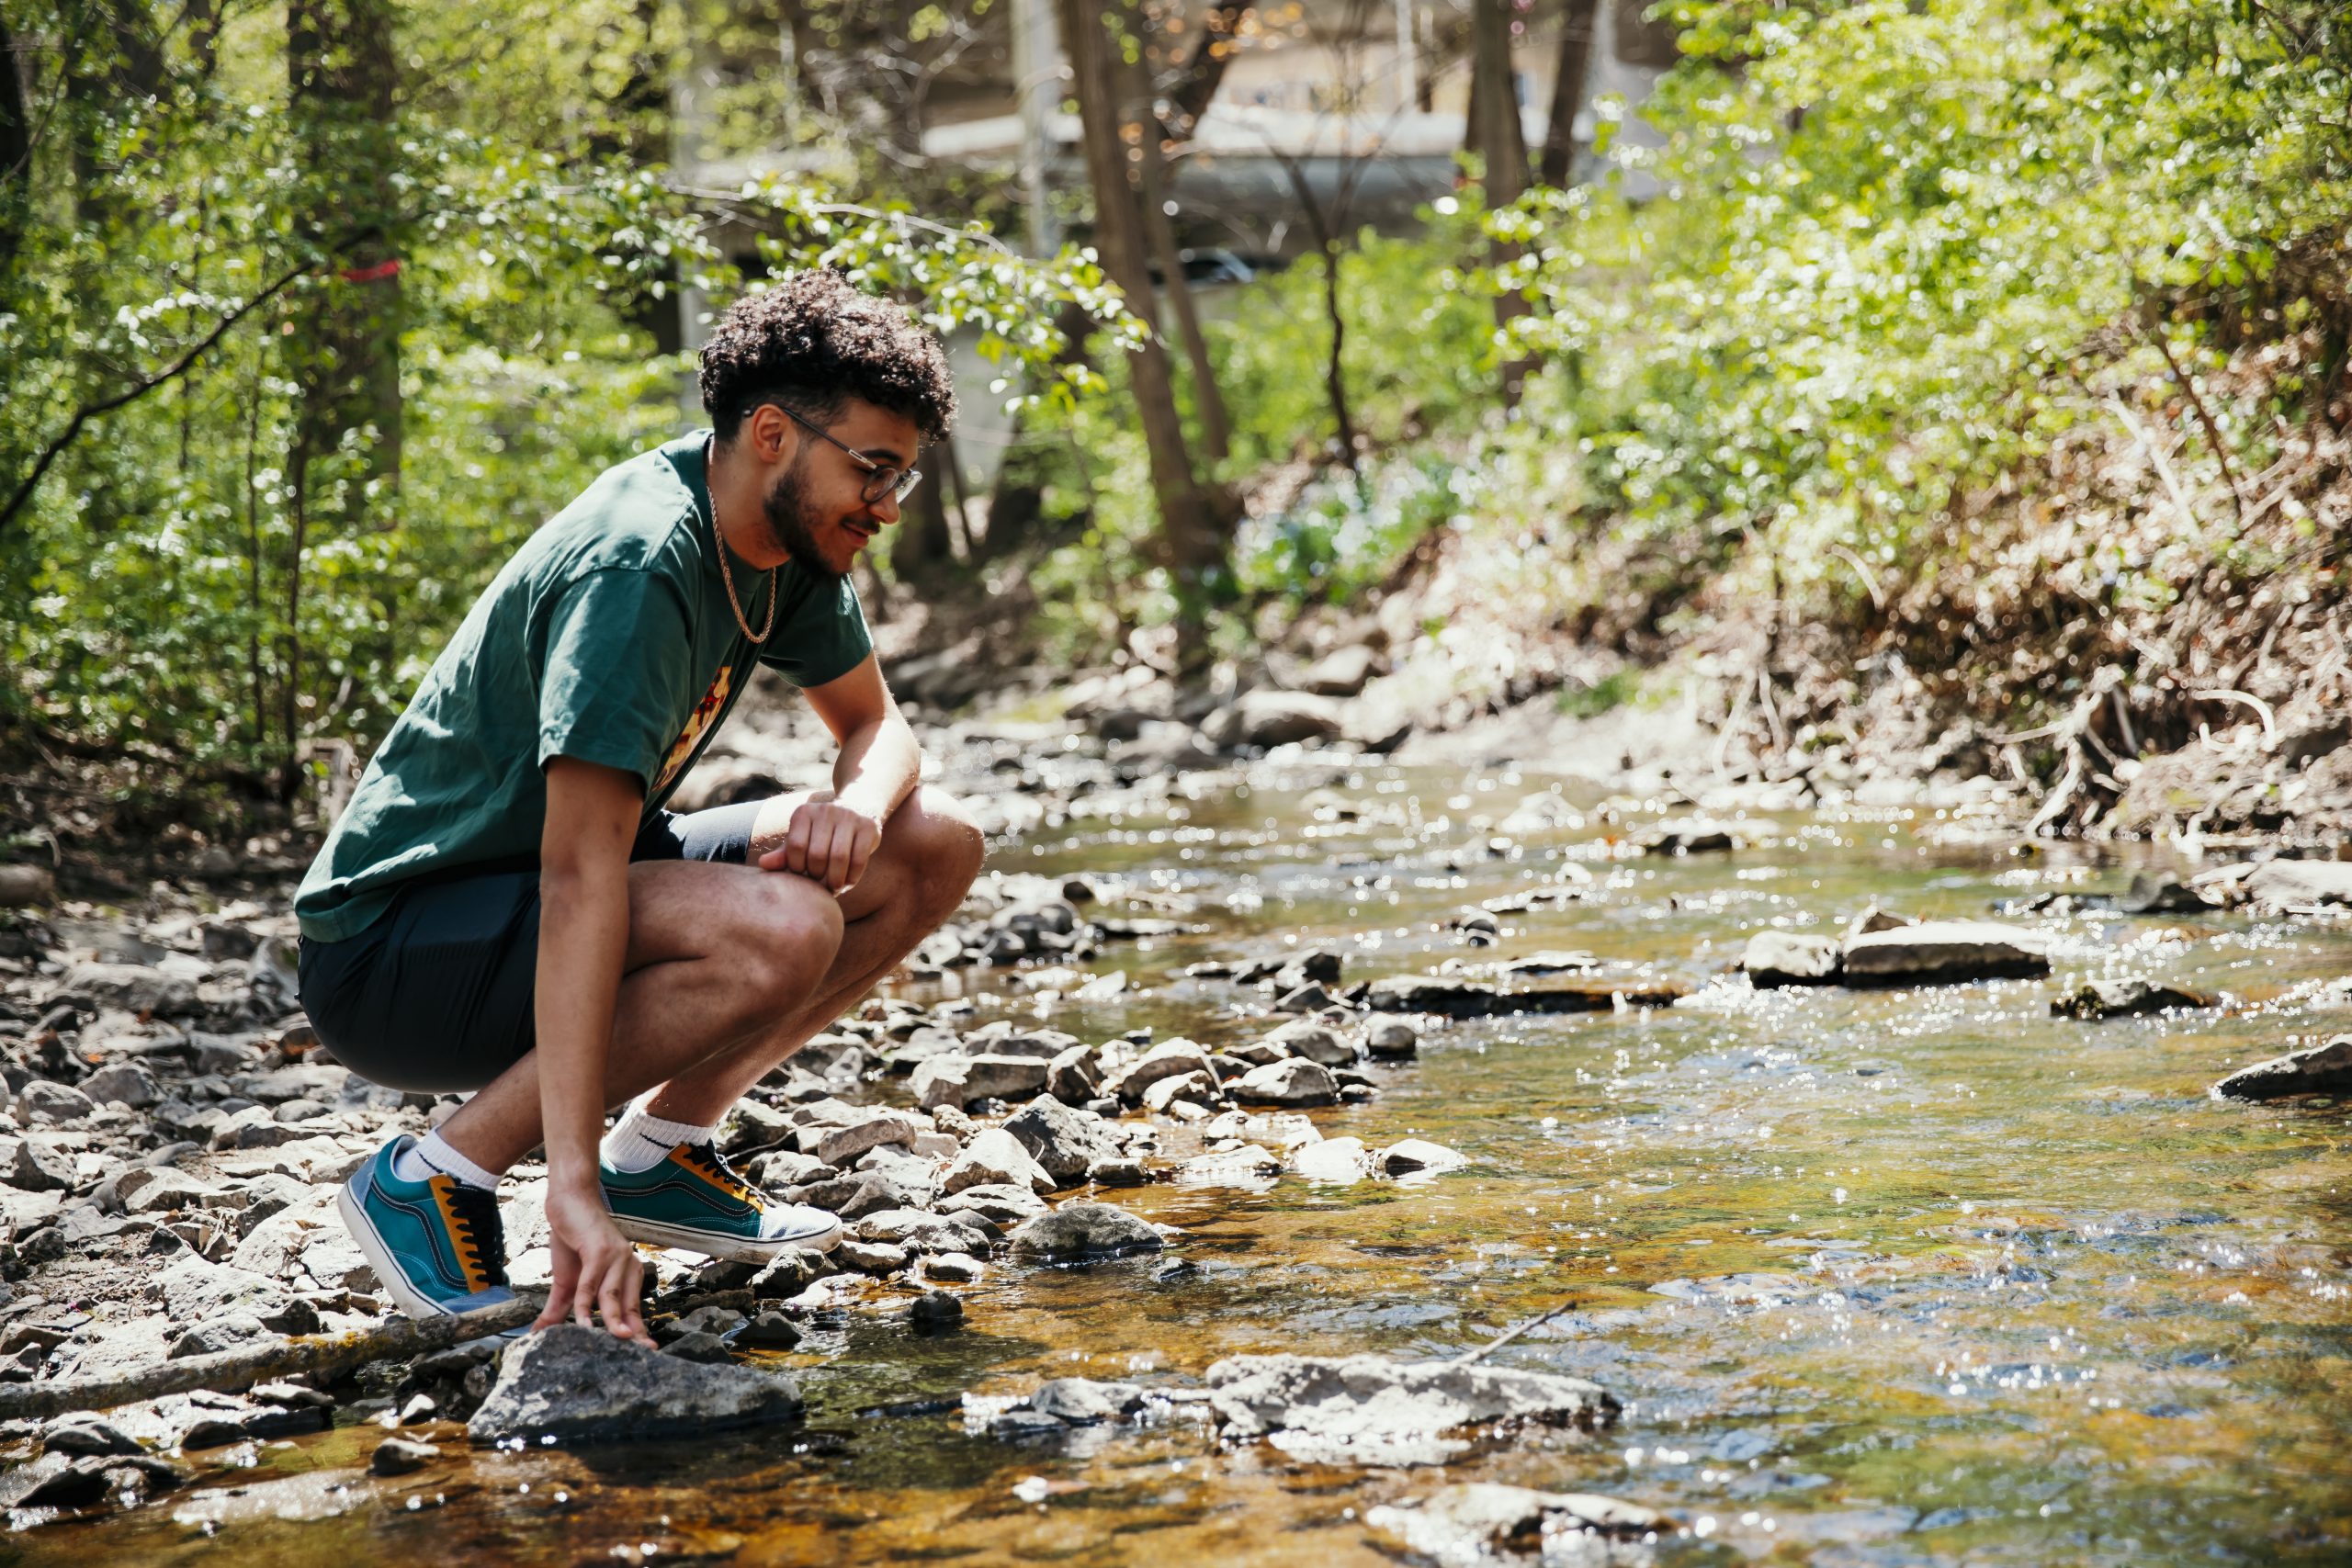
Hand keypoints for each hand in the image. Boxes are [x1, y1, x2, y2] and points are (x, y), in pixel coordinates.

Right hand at [532, 1179, 648, 1342]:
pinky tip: (582, 1323)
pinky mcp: (600, 1251)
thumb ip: (560, 1308)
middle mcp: (627, 1266)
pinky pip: (591, 1284)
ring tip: (611, 1342)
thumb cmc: (572, 1239)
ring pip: (612, 1298)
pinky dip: (584, 1305)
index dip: (638, 1330)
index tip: (647, 1350)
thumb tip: (542, 1334)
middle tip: (637, 1352)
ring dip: (610, 1321)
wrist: (568, 1202)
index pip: (633, 1308)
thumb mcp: (566, 1280)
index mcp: (626, 1273)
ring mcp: (616, 1258)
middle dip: (632, 1331)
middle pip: (628, 1307)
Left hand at [760, 799, 881, 892]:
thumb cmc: (822, 833)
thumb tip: (763, 865)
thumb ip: (784, 854)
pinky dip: (852, 877)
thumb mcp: (802, 839)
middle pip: (817, 854)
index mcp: (804, 813)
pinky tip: (847, 883)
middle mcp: (826, 810)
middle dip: (817, 875)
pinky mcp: (868, 826)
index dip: (797, 867)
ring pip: (839, 857)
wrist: (858, 809)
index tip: (802, 875)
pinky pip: (859, 859)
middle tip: (819, 884)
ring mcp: (849, 816)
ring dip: (835, 880)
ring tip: (832, 888)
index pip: (796, 846)